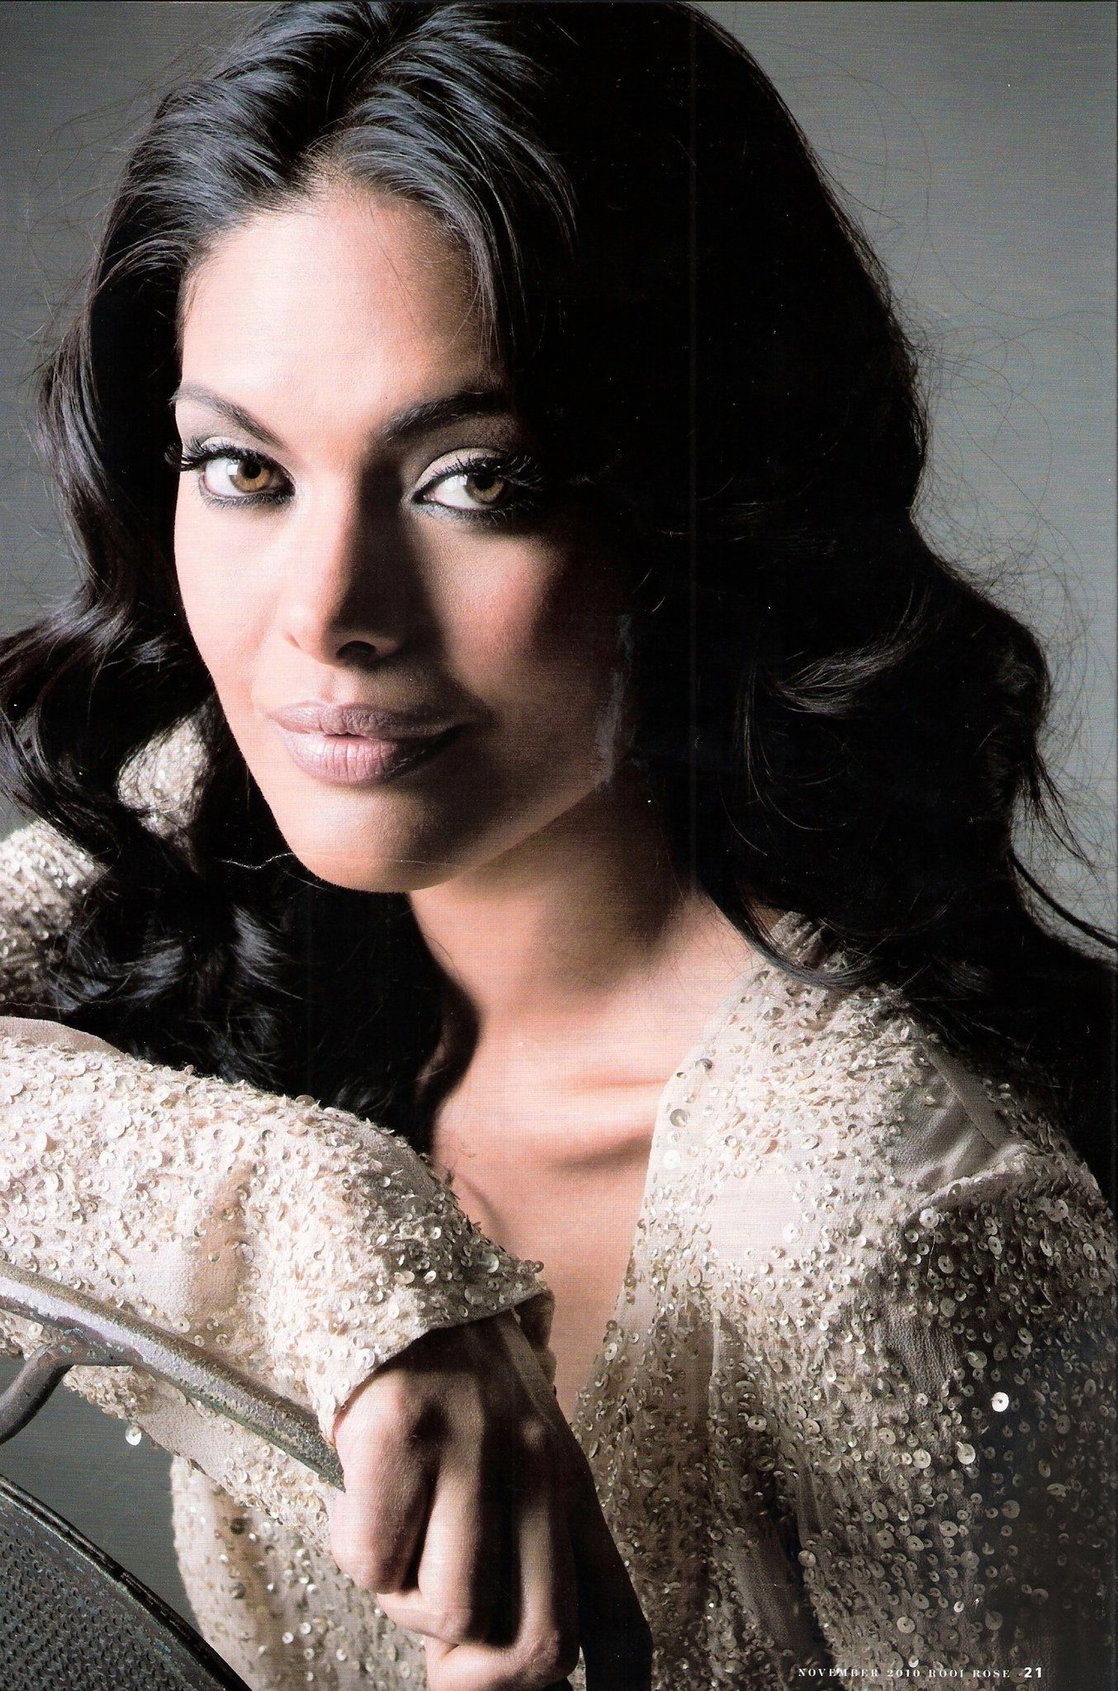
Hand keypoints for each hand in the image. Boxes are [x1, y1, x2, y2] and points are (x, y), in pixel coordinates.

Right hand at [330, 1310, 650, 1690]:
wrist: (396, 1273)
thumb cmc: (451, 1375)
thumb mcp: (513, 1451)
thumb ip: (518, 1545)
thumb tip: (486, 1655)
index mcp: (570, 1481)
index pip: (617, 1615)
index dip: (613, 1689)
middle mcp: (536, 1467)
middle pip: (542, 1644)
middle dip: (482, 1680)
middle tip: (442, 1659)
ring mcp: (471, 1451)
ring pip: (447, 1612)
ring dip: (402, 1600)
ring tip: (394, 1537)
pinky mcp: (402, 1437)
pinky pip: (372, 1563)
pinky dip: (353, 1549)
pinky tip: (358, 1497)